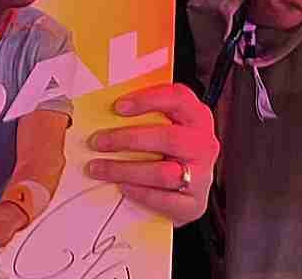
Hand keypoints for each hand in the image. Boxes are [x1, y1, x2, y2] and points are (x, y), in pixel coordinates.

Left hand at [85, 82, 218, 225]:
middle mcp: (203, 144)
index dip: (148, 99)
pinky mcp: (194, 203)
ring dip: (125, 170)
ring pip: (163, 173)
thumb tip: (106, 111)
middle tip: (98, 141)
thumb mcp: (167, 128)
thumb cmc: (171, 153)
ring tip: (99, 168)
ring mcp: (202, 175)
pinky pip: (164, 199)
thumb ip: (146, 117)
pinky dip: (139, 193)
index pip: (179, 99)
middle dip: (128, 139)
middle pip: (169, 138)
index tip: (118, 106)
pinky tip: (121, 187)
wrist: (189, 192)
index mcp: (197, 118)